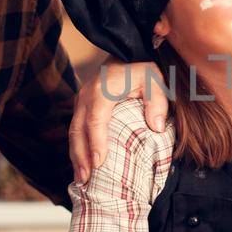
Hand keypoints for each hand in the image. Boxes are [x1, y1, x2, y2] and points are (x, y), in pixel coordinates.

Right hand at [68, 59, 168, 182]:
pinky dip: (78, 148)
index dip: (96, 142)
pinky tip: (82, 165)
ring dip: (76, 156)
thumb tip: (155, 127)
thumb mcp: (155, 80)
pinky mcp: (82, 106)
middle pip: (78, 130)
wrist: (129, 52)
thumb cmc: (143, 68)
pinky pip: (76, 129)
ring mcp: (81, 101)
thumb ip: (157, 101)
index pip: (95, 120)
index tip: (99, 164)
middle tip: (85, 180)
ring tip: (81, 180)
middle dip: (80, 156)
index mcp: (102, 90)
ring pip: (73, 132)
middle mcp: (86, 96)